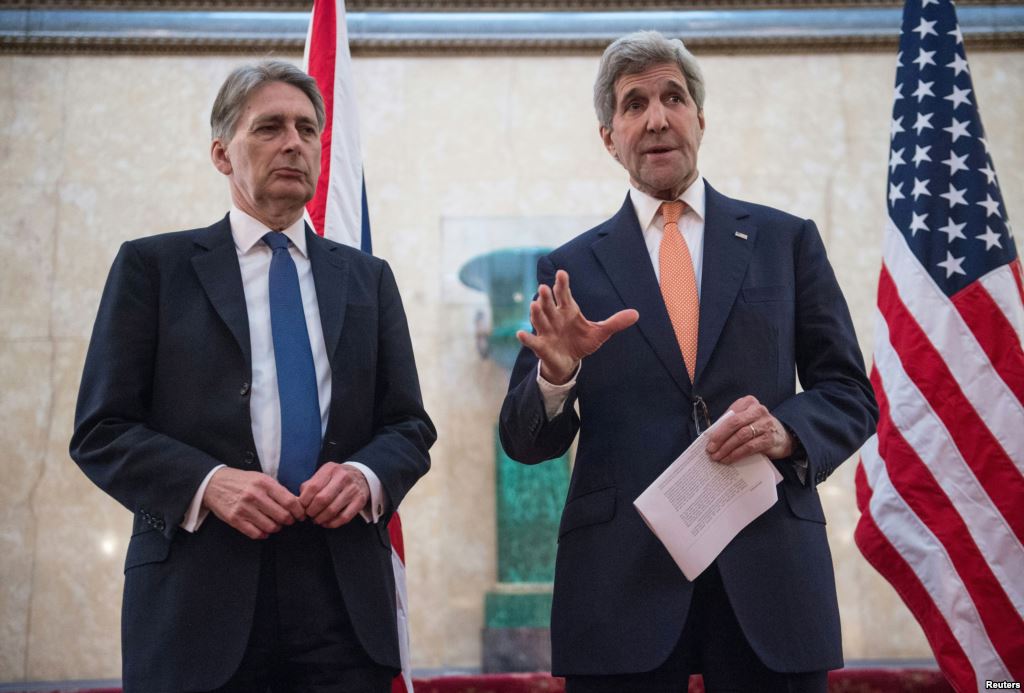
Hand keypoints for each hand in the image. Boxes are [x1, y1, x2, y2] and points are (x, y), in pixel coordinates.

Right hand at [203, 467, 305, 539]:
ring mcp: (244, 508)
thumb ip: (278, 490)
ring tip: (275, 524)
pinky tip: (264, 530)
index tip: (301, 515)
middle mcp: (255, 496)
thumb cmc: (241, 481)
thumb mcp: (261, 478)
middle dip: (289, 521)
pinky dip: (263, 534)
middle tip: (289, 520)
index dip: (299, 511)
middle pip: (282, 516)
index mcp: (265, 483)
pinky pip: (255, 533)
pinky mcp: (235, 519)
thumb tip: (296, 503)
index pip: (289, 501)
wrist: (214, 483)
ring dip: (276, 528)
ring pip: (270, 527)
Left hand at [298, 462, 369, 528]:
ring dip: (321, 519)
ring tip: (317, 520)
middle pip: (322, 499)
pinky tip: (327, 523)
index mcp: (330, 469)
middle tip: (309, 515)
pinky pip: (344, 517)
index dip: (304, 501)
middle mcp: (343, 477)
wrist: (361, 475)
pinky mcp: (360, 501)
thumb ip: (310, 485)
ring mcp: (353, 489)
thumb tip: (299, 501)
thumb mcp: (323, 474)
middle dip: (312, 511)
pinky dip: (332, 523)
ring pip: (332, 510)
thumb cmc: (336, 477)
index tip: (302, 507)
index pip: (313, 487)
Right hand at [516, 269, 638, 383]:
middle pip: (549, 305)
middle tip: (544, 287)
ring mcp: (546, 331)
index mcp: (568, 310)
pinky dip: (526, 339)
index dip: (562, 284)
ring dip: (536, 313)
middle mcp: (554, 318)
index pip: (564, 294)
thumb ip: (615, 322)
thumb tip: (636, 314)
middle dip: (546, 297)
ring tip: (534, 304)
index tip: (562, 273)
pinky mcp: (541, 346)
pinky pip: (532, 342)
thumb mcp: (600, 332)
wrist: (569, 362)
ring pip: (539, 319)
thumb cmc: (581, 342)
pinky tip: (520, 334)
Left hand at [705, 395, 793, 463]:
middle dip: (720, 438)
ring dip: (727, 448)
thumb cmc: (758, 427)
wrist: (783, 436)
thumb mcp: (745, 420)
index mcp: (748, 402)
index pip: (730, 416)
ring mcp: (766, 424)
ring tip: (718, 457)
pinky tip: (729, 459)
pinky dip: (737, 454)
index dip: (717, 429)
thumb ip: (731, 423)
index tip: (708, 441)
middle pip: (734, 423)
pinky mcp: (770, 438)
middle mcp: (758, 410)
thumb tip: (711, 437)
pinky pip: (750, 447)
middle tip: (711, 449)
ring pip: (741, 436)